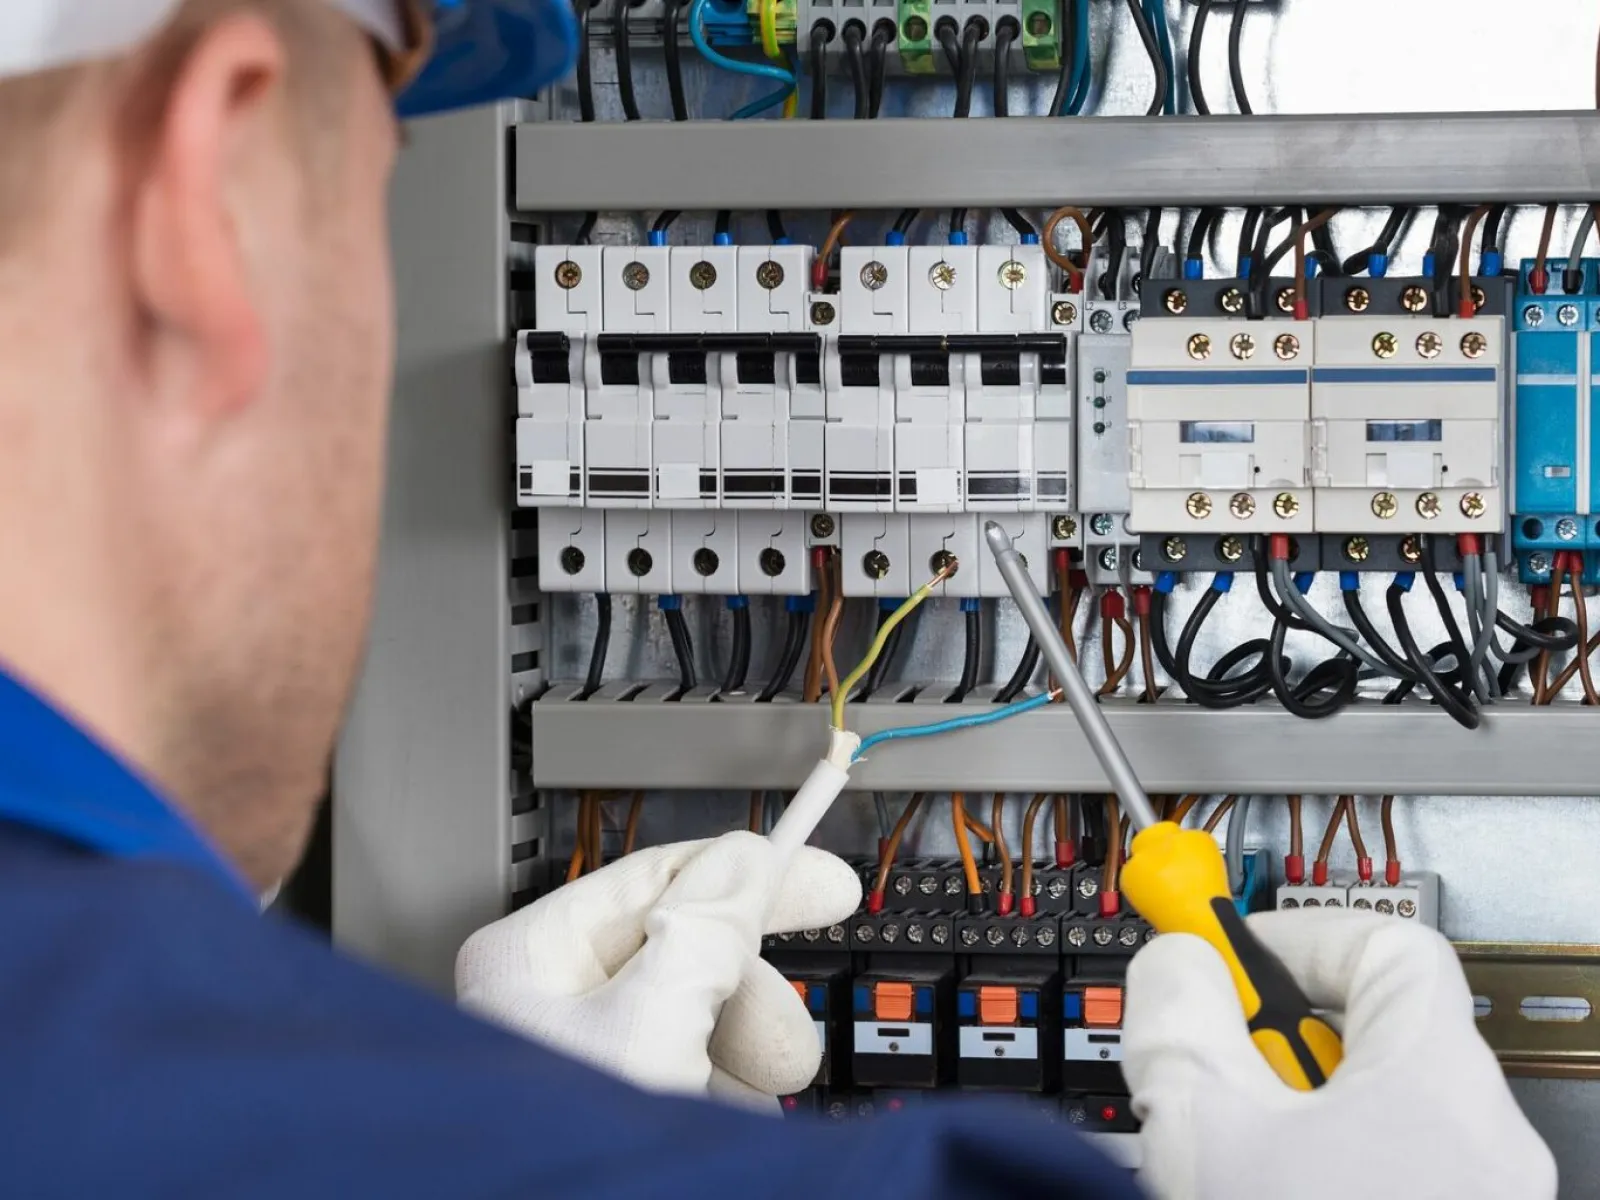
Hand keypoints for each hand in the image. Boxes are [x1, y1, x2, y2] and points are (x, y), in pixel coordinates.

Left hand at [456, 832, 859, 1109]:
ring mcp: (583, 1064)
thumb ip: (706, 931)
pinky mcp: (617, 1115)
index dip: (751, 872)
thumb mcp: (651, 1023)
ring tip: (737, 1113)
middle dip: (749, 1003)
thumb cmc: (567, 1160)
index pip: (659, 880)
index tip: (824, 880)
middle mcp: (550, 1005)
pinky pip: (693, 1081)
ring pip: (701, 1023)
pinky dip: (722, 1103)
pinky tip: (720, 1132)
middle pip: (689, 955)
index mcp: (531, 960)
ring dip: (738, 1066)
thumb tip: (744, 860)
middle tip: (782, 1046)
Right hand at [1123, 910, 1556, 1199]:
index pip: (1391, 945)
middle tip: (1203, 1066)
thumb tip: (1176, 969)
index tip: (1227, 951)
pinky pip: (1382, 1185)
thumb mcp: (1206, 1130)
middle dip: (1274, 1040)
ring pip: (1371, 1124)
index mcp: (1439, 1083)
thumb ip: (1179, 1020)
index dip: (1297, 932)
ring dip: (1286, 1120)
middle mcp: (1484, 1146)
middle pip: (1376, 1038)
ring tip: (1219, 1162)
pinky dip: (1314, 1179)